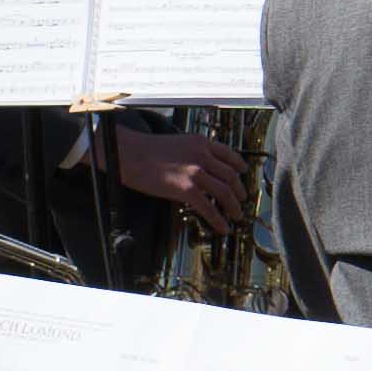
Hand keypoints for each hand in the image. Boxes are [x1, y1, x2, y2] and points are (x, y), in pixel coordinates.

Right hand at [115, 127, 251, 230]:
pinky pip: (209, 208)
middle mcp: (203, 156)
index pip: (230, 155)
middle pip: (231, 175)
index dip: (240, 167)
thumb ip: (194, 152)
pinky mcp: (186, 189)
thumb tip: (203, 168)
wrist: (128, 153)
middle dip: (240, 190)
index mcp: (201, 143)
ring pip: (225, 192)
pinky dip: (219, 220)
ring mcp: (196, 172)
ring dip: (234, 206)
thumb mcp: (178, 143)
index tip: (243, 173)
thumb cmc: (146, 150)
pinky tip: (223, 227)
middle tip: (242, 199)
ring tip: (236, 214)